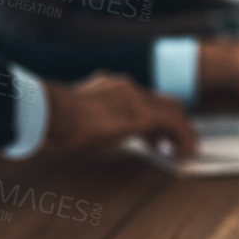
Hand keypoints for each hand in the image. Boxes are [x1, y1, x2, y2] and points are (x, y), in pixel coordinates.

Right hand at [36, 72, 197, 157]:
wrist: (54, 112)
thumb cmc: (53, 118)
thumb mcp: (70, 116)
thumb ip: (81, 118)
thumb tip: (74, 133)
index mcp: (108, 86)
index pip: (140, 98)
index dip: (151, 116)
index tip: (154, 135)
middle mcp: (126, 87)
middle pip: (162, 101)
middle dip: (173, 122)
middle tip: (177, 143)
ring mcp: (136, 98)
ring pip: (173, 110)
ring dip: (182, 131)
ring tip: (186, 150)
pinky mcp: (143, 114)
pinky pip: (174, 124)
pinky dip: (184, 138)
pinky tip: (185, 153)